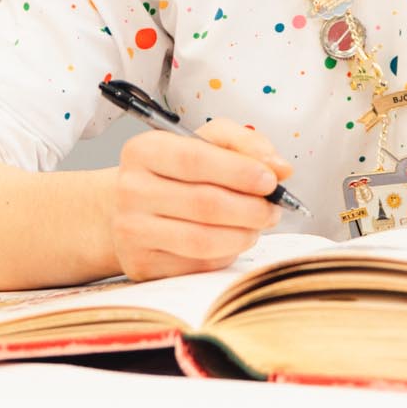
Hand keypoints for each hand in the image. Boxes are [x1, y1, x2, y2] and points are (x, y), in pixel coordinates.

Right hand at [110, 119, 293, 280]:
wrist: (126, 209)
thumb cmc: (174, 173)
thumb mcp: (204, 143)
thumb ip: (244, 144)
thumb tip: (280, 167)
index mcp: (143, 151)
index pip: (195, 159)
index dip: (239, 171)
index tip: (270, 179)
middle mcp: (131, 189)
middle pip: (204, 203)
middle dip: (251, 208)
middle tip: (273, 208)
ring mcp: (132, 230)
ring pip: (203, 239)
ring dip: (243, 234)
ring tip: (257, 226)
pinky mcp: (142, 264)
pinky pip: (197, 264)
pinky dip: (225, 254)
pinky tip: (232, 240)